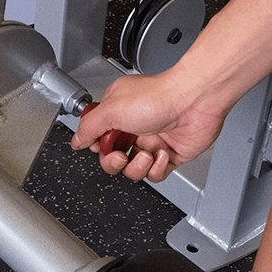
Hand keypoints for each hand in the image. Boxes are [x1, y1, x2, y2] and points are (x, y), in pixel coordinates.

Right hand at [71, 71, 225, 182]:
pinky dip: (157, 169)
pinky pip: (156, 175)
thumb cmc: (159, 97)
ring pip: (133, 170)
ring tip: (147, 153)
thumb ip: (89, 127)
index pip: (98, 138)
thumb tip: (76, 140)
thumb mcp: (111, 109)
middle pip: (113, 158)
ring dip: (138, 166)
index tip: (101, 145)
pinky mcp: (170, 155)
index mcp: (117, 113)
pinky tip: (162, 154)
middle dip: (114, 162)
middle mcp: (134, 127)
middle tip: (121, 155)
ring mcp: (152, 141)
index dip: (98, 147)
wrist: (195, 100)